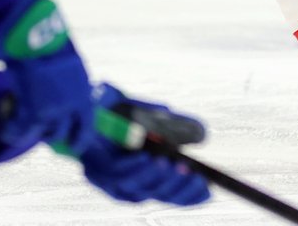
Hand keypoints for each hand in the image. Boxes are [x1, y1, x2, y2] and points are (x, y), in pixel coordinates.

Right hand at [0, 0, 95, 152]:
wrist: (35, 34)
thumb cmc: (49, 41)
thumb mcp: (66, 63)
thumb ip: (65, 80)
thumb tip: (56, 86)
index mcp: (84, 93)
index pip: (87, 126)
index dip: (80, 139)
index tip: (74, 146)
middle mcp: (73, 105)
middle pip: (62, 133)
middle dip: (52, 134)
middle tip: (40, 130)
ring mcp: (54, 111)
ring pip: (42, 134)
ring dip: (32, 133)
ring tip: (21, 130)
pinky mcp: (33, 112)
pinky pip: (21, 130)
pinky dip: (13, 132)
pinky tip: (7, 130)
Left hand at [77, 83, 209, 205]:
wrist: (89, 101)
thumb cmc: (123, 112)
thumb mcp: (155, 117)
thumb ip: (176, 127)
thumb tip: (202, 136)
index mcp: (147, 174)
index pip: (171, 193)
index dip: (189, 195)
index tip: (208, 189)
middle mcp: (129, 181)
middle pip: (155, 194)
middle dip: (176, 188)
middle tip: (192, 176)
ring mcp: (110, 178)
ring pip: (135, 189)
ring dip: (155, 179)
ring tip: (170, 166)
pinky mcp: (94, 168)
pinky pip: (115, 174)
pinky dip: (133, 168)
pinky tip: (146, 157)